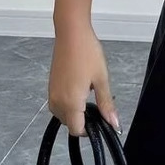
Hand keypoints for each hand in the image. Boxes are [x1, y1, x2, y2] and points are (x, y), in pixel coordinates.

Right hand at [48, 23, 119, 137]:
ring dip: (75, 112)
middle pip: (69, 124)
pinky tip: (79, 89)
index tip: (100, 119)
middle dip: (83, 120)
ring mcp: (51, 94)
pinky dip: (68, 104)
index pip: (77, 130)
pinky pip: (58, 104)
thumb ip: (106, 104)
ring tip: (89, 95)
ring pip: (62, 115)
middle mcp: (57, 102)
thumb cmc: (88, 54)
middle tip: (97, 103)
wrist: (71, 34)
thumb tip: (114, 124)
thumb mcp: (101, 79)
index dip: (90, 130)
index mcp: (70, 103)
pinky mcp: (50, 86)